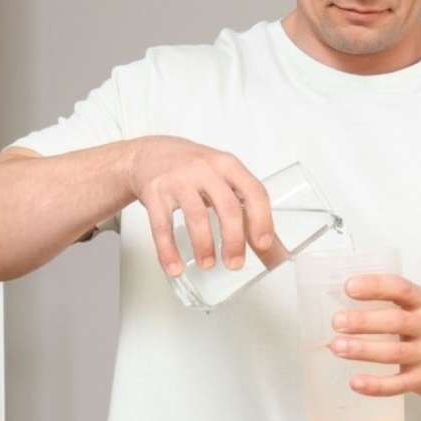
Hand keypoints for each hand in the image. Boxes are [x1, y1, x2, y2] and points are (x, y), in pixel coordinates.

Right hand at [123, 136, 278, 275]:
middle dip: (234, 240)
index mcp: (228, 166)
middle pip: (228, 207)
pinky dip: (168, 250)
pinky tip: (175, 267)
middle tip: (235, 264)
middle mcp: (205, 169)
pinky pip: (162, 225)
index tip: (262, 244)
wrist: (148, 153)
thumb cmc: (192, 170)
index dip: (262, 220)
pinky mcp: (155, 192)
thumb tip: (273, 251)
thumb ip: (245, 211)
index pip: (254, 192)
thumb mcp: (222, 179)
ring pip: (196, 216)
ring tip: (208, 264)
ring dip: (204, 246)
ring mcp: (178, 179)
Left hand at [328, 274, 420, 397]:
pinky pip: (397, 384)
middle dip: (364, 321)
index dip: (375, 286)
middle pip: (395, 322)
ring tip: (337, 347)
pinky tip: (356, 382)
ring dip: (363, 350)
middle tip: (338, 321)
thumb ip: (393, 302)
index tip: (350, 287)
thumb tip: (344, 301)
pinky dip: (375, 385)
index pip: (400, 289)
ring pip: (393, 353)